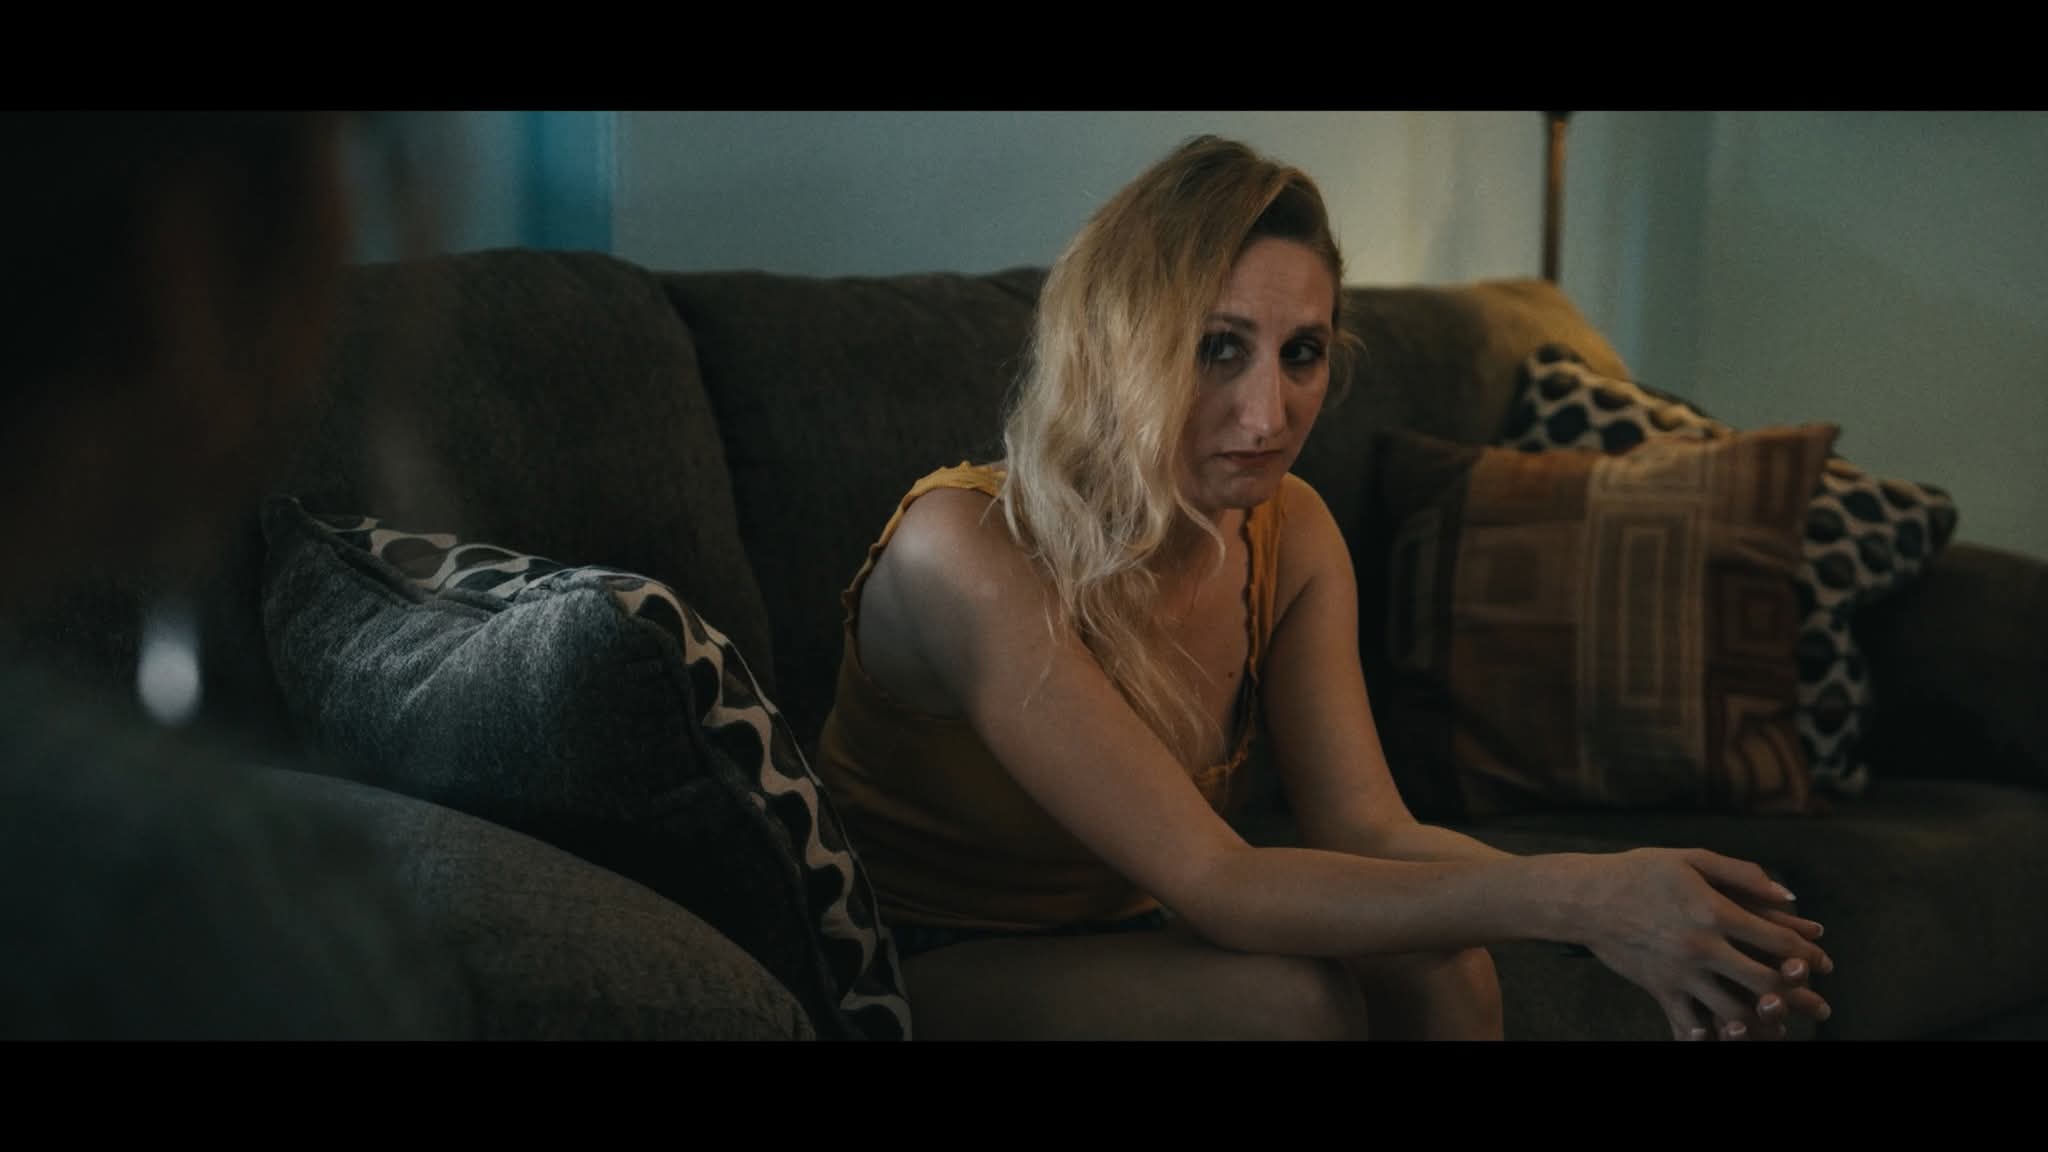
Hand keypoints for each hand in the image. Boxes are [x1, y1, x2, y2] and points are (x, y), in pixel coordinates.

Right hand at [1558, 848, 1833, 1041]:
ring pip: (1733, 1011)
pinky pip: (1687, 1022)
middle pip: (1765, 982)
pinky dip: (1709, 1034)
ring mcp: (1680, 972)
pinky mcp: (1658, 988)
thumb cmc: (1639, 871)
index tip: (1822, 962)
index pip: (1776, 941)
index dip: (1808, 954)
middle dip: (1799, 996)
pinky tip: (1723, 1035)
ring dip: (1763, 1021)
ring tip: (1780, 1024)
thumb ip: (1742, 873)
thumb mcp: (1692, 859)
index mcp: (1715, 912)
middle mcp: (1702, 947)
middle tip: (1818, 1004)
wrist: (1585, 897)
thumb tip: (1788, 896)